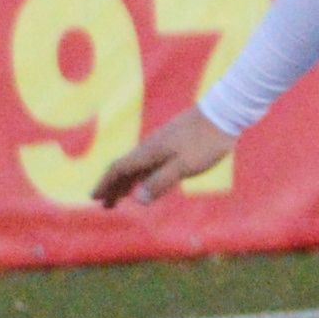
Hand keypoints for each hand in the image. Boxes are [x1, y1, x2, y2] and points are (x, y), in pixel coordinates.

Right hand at [91, 109, 240, 208]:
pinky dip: (142, 174)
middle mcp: (150, 147)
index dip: (105, 184)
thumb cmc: (206, 142)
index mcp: (149, 152)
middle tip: (105, 205)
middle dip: (113, 187)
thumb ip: (160, 182)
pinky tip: (146, 180)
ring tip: (122, 197)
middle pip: (125, 168)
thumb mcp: (184, 166)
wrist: (224, 112)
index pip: (118, 169)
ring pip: (137, 165)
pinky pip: (148, 161)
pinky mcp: (172, 142)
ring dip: (127, 181)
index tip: (94, 198)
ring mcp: (161, 143)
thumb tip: (137, 200)